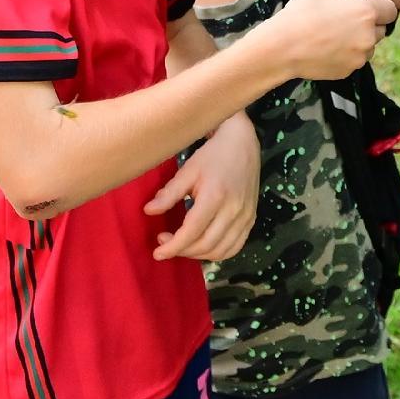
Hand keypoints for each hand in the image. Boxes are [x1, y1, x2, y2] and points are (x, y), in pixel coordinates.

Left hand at [148, 112, 258, 260]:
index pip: (192, 231)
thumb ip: (169, 194)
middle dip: (182, 250)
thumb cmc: (212, 155)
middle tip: (165, 242)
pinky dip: (217, 253)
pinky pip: (234, 247)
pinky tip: (202, 247)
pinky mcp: (251, 219)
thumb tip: (148, 212)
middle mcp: (233, 210)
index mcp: (215, 196)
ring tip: (182, 245)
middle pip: (206, 245)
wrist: (242, 143)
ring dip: (198, 255)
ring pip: (220, 251)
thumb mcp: (187, 171)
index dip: (173, 246)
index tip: (157, 252)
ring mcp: (245, 216)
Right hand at [255, 0, 398, 80]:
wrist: (281, 49)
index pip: (390, 9)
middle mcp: (369, 37)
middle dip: (369, 22)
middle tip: (343, 17)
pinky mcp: (349, 71)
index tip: (360, 0)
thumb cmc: (301, 14)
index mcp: (367, 12)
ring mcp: (360, 57)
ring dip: (359, 39)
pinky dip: (347, 54)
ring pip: (368, 46)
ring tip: (333, 32)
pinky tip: (326, 46)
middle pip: (381, 28)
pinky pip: (355, 60)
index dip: (378, 3)